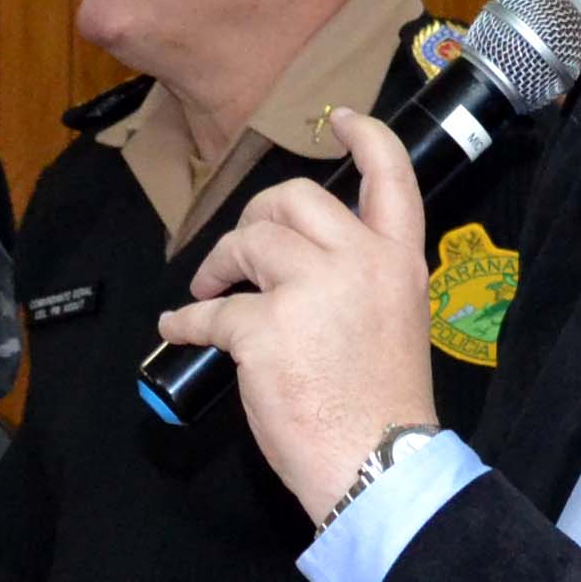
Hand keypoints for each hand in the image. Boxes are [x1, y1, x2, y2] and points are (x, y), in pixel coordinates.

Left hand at [159, 116, 440, 520]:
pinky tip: (181, 328)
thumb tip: (303, 268)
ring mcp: (312, 290)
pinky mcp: (266, 328)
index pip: (389, 176)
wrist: (379, 463)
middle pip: (294, 199)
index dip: (363, 136)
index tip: (335, 119)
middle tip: (241, 252)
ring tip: (210, 292)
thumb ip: (362, 280)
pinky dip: (190, 318)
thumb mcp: (395, 321)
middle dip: (256, 218)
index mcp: (399, 261)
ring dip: (219, 264)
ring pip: (248, 242)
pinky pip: (213, 309)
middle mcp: (359, 262)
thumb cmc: (382, 406)